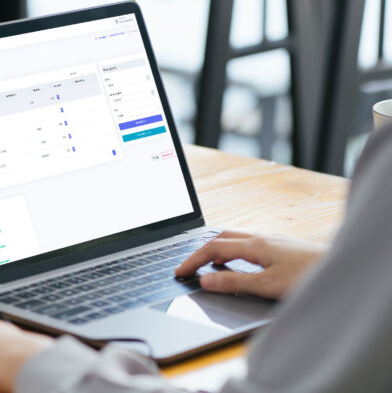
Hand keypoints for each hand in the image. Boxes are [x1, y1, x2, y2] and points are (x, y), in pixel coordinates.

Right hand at [175, 231, 326, 298]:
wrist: (343, 269)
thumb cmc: (309, 277)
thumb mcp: (266, 285)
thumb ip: (234, 283)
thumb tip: (206, 280)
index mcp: (255, 245)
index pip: (213, 248)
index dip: (193, 260)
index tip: (180, 272)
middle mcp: (262, 238)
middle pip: (222, 237)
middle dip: (201, 250)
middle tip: (188, 266)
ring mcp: (274, 240)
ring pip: (236, 238)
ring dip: (217, 249)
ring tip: (207, 263)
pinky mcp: (283, 247)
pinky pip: (249, 243)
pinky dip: (233, 251)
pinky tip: (238, 263)